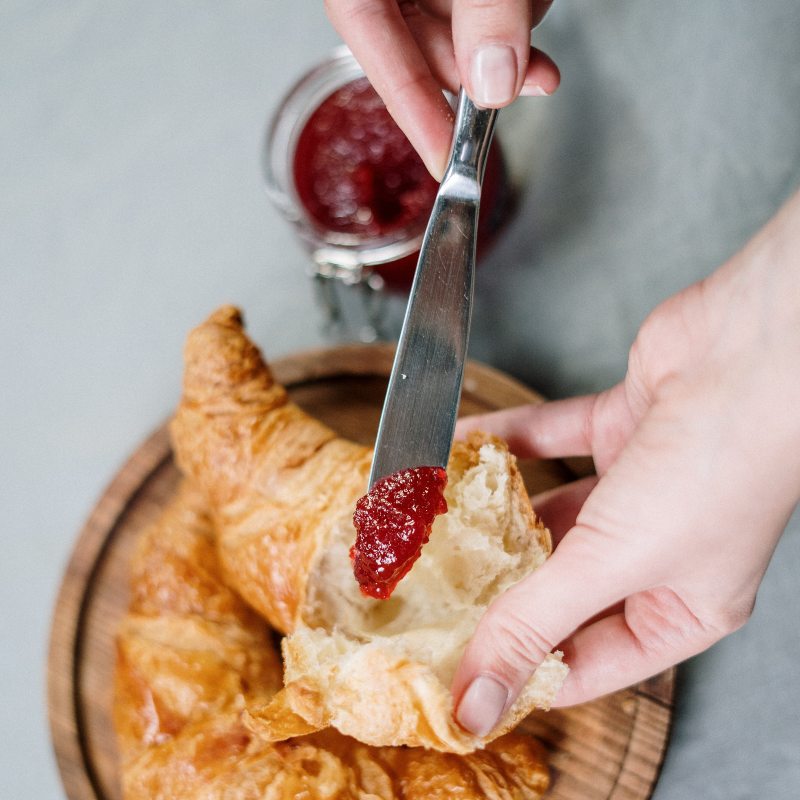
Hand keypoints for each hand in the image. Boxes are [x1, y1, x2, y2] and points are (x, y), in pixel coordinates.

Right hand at [324, 1, 560, 178]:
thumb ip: (483, 8)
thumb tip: (494, 78)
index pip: (369, 37)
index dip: (408, 104)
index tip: (443, 157)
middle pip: (419, 38)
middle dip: (481, 72)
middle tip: (530, 84)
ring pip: (456, 26)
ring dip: (504, 41)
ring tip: (532, 26)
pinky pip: (477, 7)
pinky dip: (510, 13)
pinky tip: (525, 4)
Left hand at [451, 190, 799, 734]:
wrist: (758, 349)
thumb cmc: (721, 466)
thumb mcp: (616, 562)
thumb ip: (536, 622)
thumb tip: (480, 703)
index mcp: (679, 609)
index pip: (584, 663)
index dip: (518, 673)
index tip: (454, 674)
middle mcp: (659, 552)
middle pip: (557, 587)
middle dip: (493, 588)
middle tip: (427, 597)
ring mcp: (640, 487)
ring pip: (549, 510)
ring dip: (491, 512)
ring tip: (431, 524)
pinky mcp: (620, 427)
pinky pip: (548, 440)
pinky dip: (506, 442)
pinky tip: (460, 447)